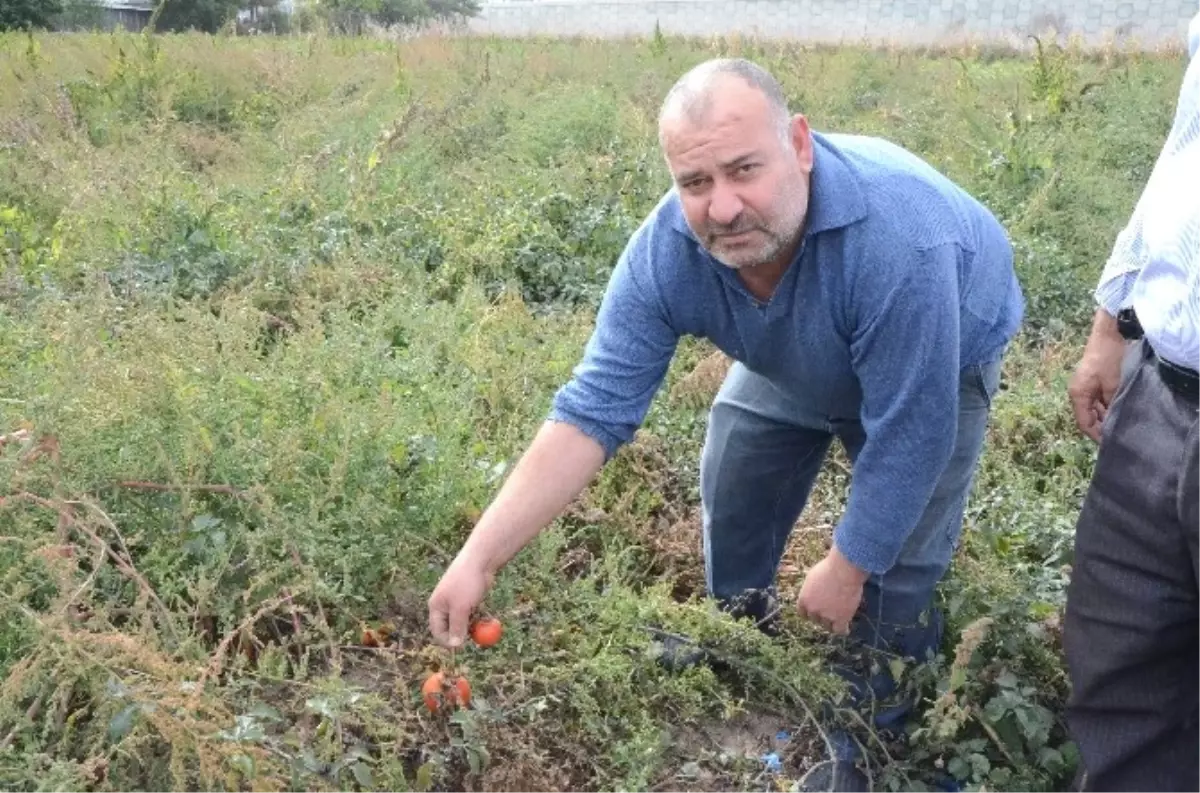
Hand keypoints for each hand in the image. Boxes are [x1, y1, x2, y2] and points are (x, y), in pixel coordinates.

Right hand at [428, 553, 494, 647]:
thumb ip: (457, 627)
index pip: (437, 631)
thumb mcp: (461, 608)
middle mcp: (444, 606)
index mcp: (436, 607)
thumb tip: (455, 645)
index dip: (448, 641)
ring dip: (472, 625)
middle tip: (476, 635)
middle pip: (450, 628)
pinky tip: (484, 610)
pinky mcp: (468, 599)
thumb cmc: (466, 583)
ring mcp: (457, 602)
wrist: (480, 561)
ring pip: (463, 622)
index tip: (462, 646)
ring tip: (480, 617)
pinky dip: (478, 616)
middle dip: (462, 633)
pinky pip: (471, 615)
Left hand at [797, 547, 868, 634]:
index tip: (816, 611)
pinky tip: (846, 628)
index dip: (810, 612)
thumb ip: (811, 588)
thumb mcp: (813, 576)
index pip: (802, 612)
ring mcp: (826, 616)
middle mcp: (812, 609)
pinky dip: (843, 630)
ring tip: (839, 618)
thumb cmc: (830, 567)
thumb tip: (814, 591)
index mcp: (803, 599)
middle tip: (831, 610)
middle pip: (815, 619)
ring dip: (832, 622)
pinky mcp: (840, 619)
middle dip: (822, 615)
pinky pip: (839, 630)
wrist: (843, 570)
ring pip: (827, 626)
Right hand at [1068, 310, 1126, 442]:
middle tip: (1119, 433)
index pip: (1084, 423)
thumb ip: (1111, 405)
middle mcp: (1077, 392)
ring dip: (1104, 415)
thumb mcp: (1113, 385)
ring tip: (1120, 422)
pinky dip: (1105, 405)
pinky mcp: (1090, 380)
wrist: (1109, 333)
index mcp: (1078, 395)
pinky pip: (1096, 399)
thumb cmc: (1109, 359)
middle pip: (1087, 416)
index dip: (1096, 435)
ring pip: (1092, 408)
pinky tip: (1117, 407)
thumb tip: (1113, 422)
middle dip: (1101, 426)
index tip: (1110, 442)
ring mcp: (1083, 386)